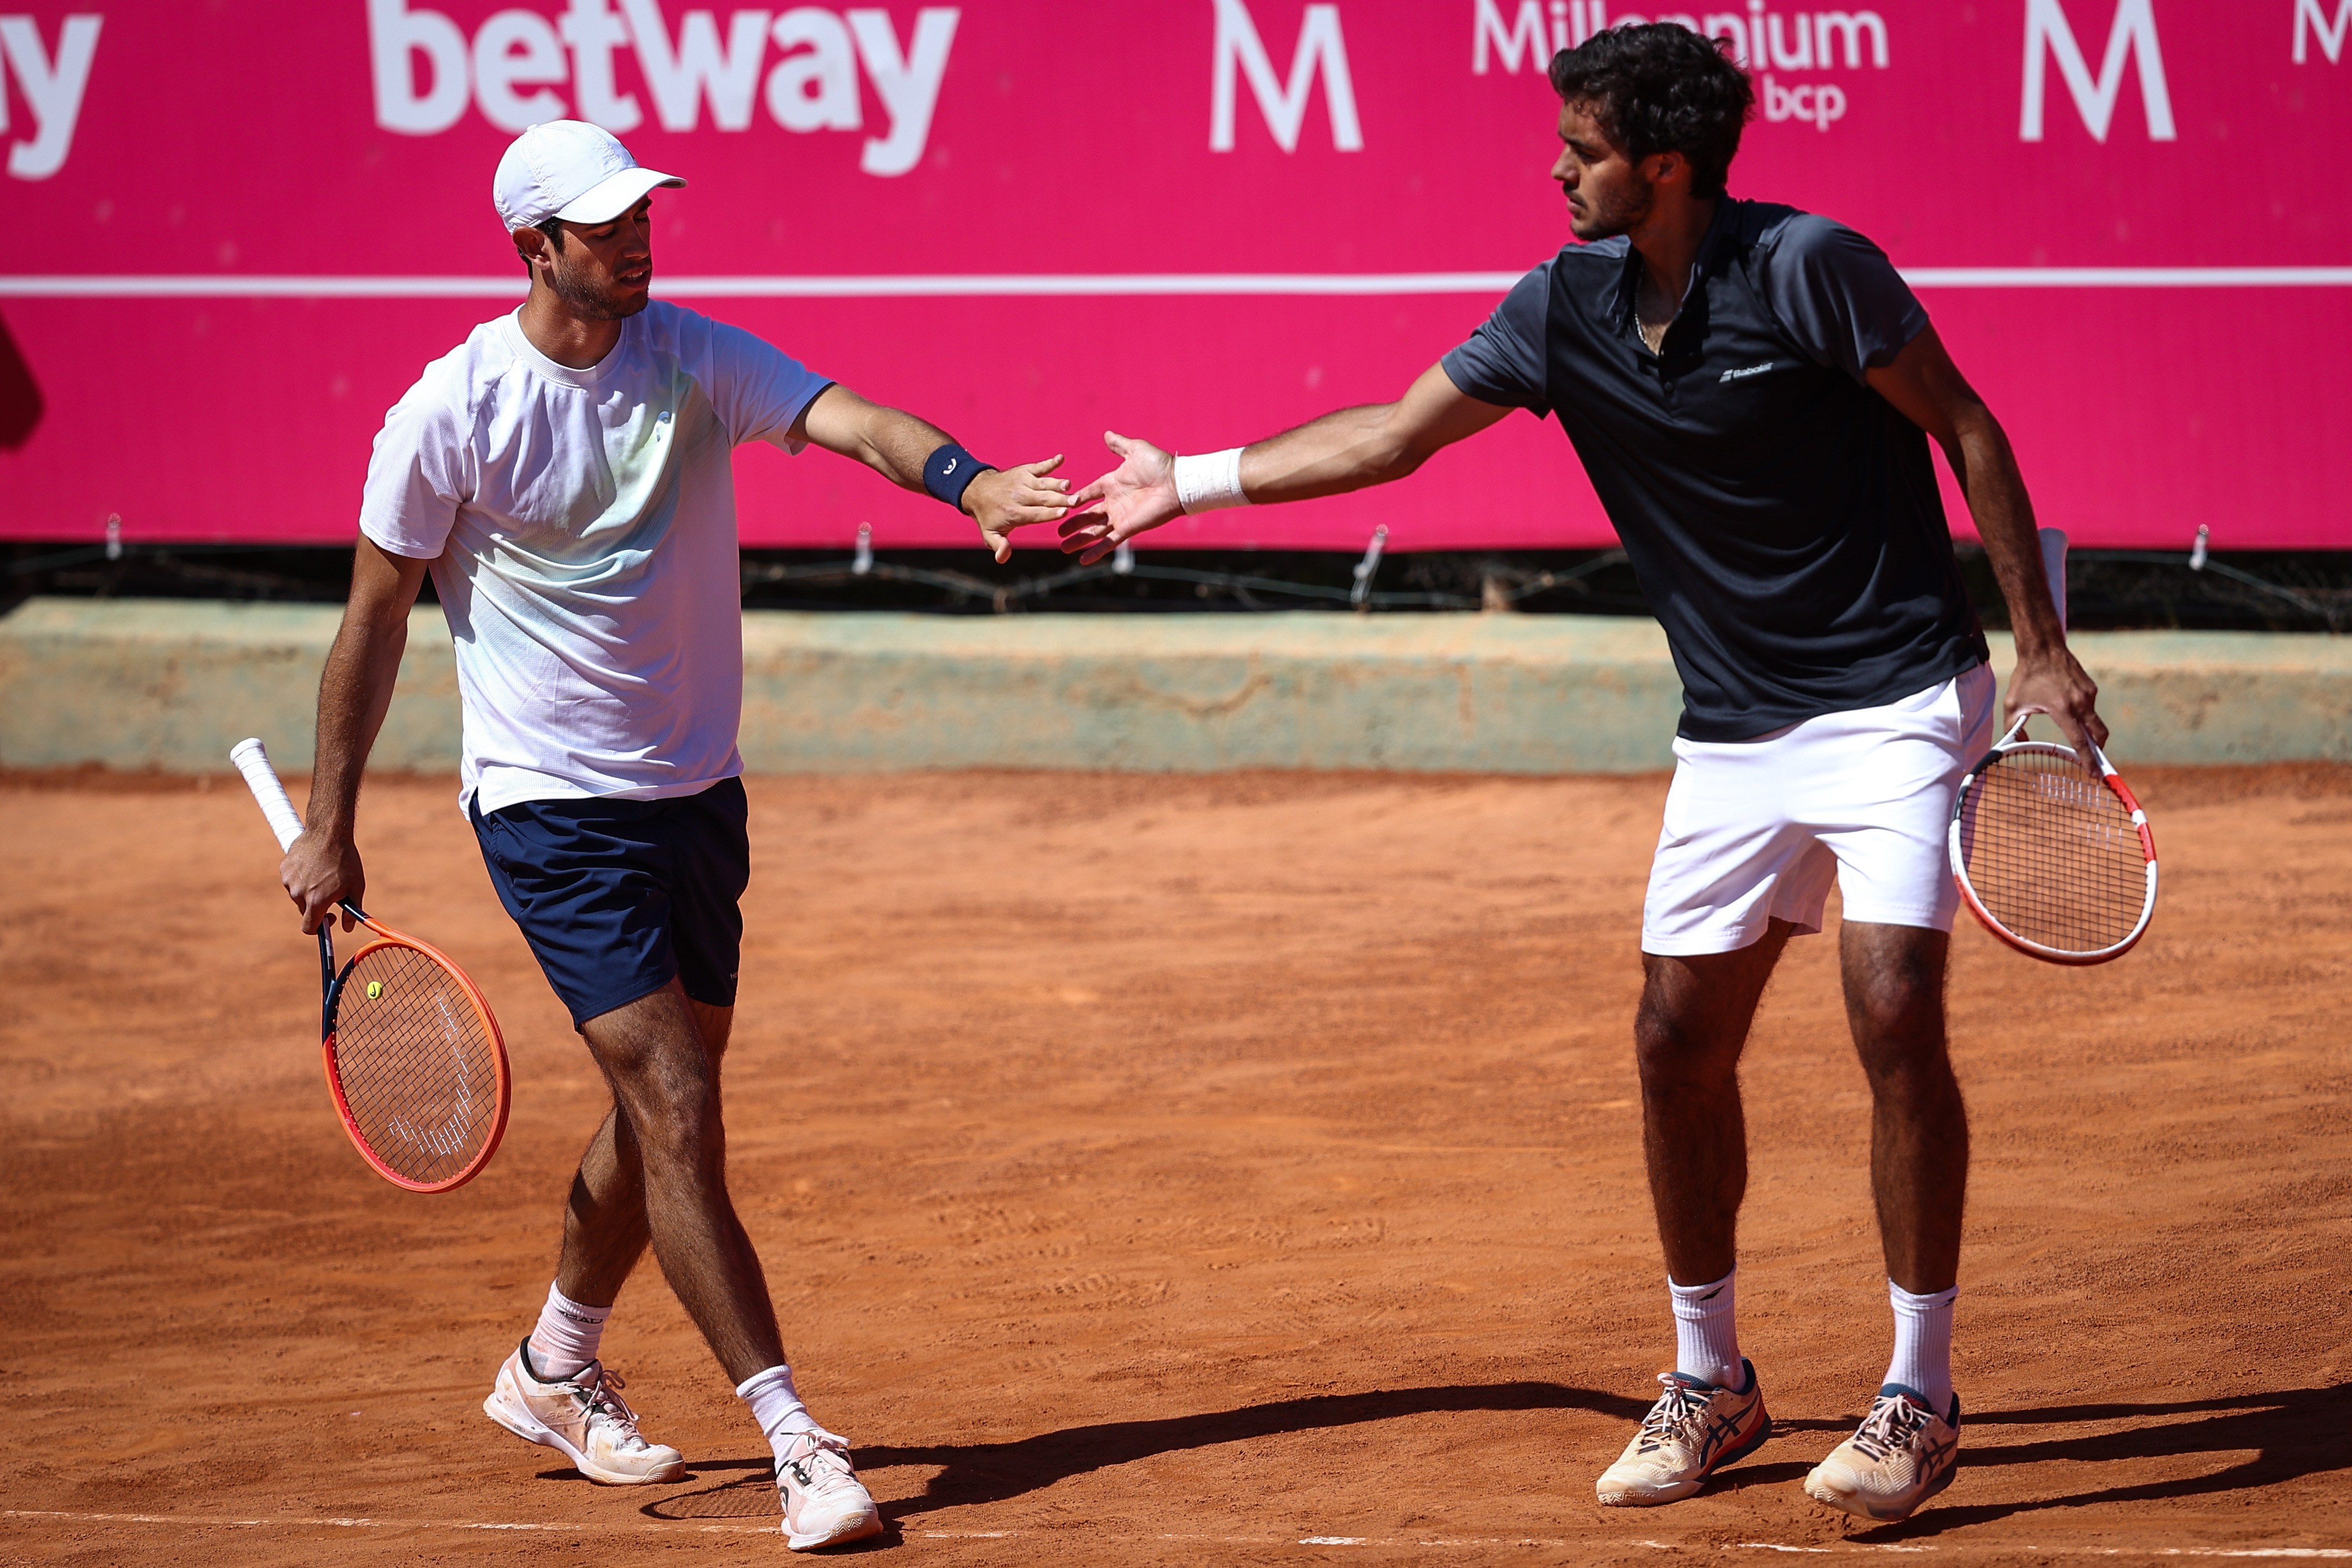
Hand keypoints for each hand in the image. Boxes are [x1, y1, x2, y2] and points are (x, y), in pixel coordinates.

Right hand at [281, 826, 363, 935]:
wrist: (329, 832)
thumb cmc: (345, 860)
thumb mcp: (356, 887)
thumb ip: (352, 911)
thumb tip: (348, 928)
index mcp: (316, 901)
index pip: (309, 928)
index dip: (319, 928)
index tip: (330, 918)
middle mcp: (298, 894)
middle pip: (305, 910)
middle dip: (317, 906)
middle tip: (331, 892)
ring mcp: (288, 881)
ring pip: (298, 894)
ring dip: (309, 890)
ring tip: (324, 872)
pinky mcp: (284, 868)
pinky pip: (293, 880)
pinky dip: (302, 877)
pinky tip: (314, 864)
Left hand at [961, 455, 1073, 563]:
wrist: (977, 490)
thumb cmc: (988, 516)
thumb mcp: (990, 534)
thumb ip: (999, 546)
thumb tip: (1003, 559)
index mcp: (1014, 513)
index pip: (1036, 514)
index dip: (1050, 513)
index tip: (1064, 513)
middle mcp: (1019, 496)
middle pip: (1043, 498)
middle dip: (1060, 499)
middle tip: (1077, 500)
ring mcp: (1023, 482)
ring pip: (1043, 483)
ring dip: (1057, 483)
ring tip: (1069, 484)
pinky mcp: (1025, 471)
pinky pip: (1039, 466)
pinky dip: (1050, 463)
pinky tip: (1061, 458)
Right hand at [1059, 431, 1181, 565]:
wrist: (1177, 483)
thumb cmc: (1159, 465)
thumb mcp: (1135, 450)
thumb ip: (1119, 444)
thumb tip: (1107, 434)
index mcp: (1111, 484)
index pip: (1088, 494)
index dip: (1075, 499)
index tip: (1060, 504)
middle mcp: (1114, 502)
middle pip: (1088, 516)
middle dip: (1072, 524)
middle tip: (1058, 530)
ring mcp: (1120, 517)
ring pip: (1094, 531)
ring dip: (1079, 540)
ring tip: (1063, 548)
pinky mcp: (1127, 529)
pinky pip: (1108, 543)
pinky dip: (1096, 552)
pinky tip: (1082, 560)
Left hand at [2006, 644, 2108, 760]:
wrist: (2042, 649)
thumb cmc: (2025, 677)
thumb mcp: (2012, 705)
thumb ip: (2013, 727)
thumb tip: (2019, 742)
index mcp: (2062, 709)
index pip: (2079, 741)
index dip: (2088, 759)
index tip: (2094, 773)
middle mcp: (2080, 702)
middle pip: (2099, 734)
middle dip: (2099, 750)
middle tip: (2096, 762)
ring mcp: (2088, 694)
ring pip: (2095, 720)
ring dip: (2089, 731)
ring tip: (2079, 736)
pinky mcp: (2091, 687)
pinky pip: (2090, 707)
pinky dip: (2084, 715)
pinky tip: (2070, 711)